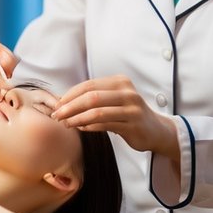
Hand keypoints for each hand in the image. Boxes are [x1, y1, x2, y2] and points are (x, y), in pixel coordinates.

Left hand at [51, 75, 179, 158]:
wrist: (155, 130)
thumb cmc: (128, 114)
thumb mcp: (114, 100)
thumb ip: (94, 98)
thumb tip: (62, 101)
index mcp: (120, 82)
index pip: (89, 85)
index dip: (70, 94)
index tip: (57, 104)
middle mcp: (127, 92)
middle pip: (91, 97)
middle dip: (70, 106)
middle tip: (57, 116)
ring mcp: (132, 108)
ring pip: (97, 112)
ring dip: (77, 118)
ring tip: (66, 124)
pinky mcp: (133, 125)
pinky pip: (105, 125)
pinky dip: (89, 127)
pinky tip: (80, 129)